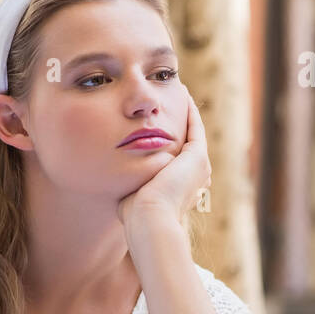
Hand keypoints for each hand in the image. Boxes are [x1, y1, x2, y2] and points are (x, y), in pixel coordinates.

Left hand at [117, 87, 210, 232]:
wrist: (149, 219)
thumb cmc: (134, 215)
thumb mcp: (132, 198)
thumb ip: (129, 187)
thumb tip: (115, 184)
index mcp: (181, 189)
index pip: (177, 161)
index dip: (169, 143)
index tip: (158, 129)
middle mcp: (195, 178)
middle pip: (188, 145)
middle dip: (180, 126)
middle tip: (171, 104)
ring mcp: (199, 167)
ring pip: (194, 134)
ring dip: (187, 114)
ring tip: (180, 94)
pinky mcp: (198, 157)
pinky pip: (195, 127)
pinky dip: (190, 111)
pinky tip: (183, 94)